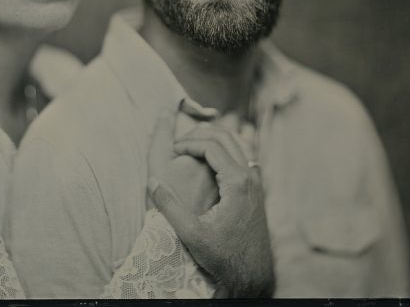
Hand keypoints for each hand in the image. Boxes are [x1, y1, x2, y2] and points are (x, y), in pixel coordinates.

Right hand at [148, 122, 274, 297]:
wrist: (252, 274)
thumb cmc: (223, 257)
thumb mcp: (192, 234)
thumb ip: (170, 206)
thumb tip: (152, 181)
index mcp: (237, 182)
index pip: (211, 145)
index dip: (188, 143)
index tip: (171, 149)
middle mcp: (251, 177)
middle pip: (226, 137)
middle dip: (200, 134)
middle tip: (179, 143)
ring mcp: (256, 182)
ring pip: (237, 143)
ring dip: (213, 139)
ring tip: (191, 146)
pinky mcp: (256, 189)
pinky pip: (242, 155)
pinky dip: (224, 149)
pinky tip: (209, 160)